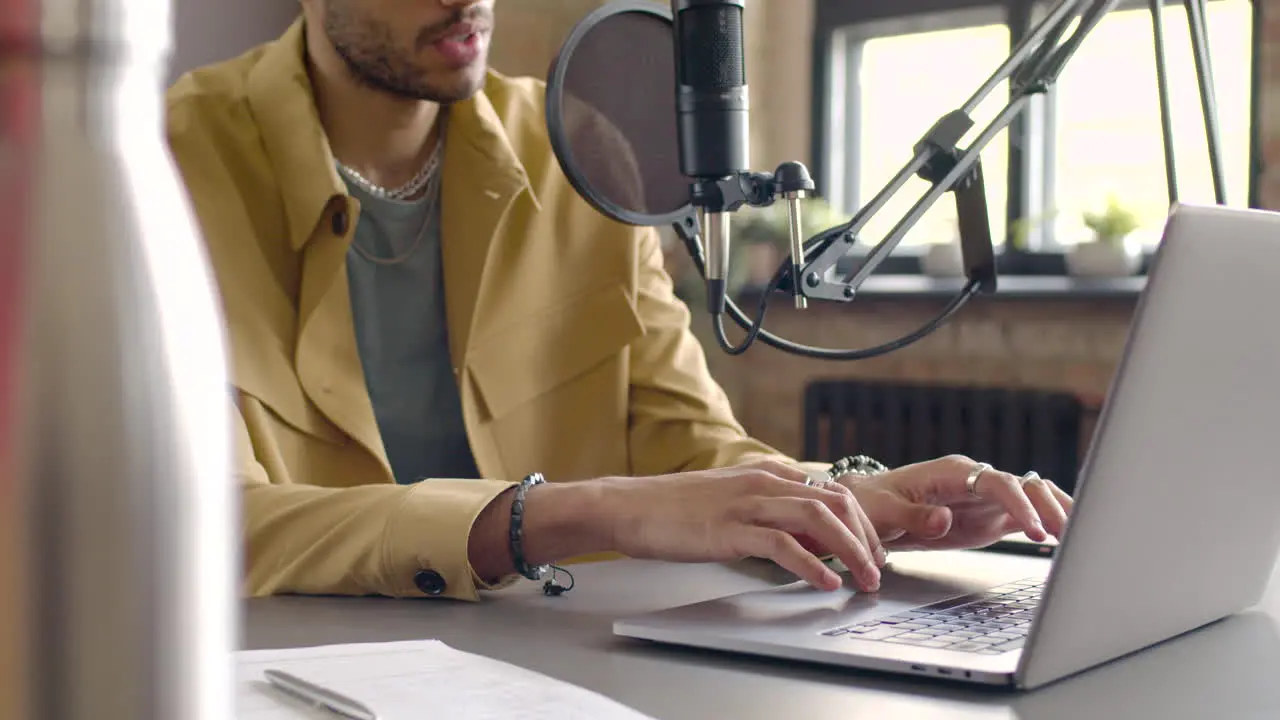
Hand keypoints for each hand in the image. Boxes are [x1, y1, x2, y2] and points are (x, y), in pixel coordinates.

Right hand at [598, 460, 884, 591]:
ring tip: (863, 578)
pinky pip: (782, 544)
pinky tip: (825, 582)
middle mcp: (763, 481)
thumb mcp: (732, 501)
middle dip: (865, 538)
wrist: (628, 507)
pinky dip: (812, 565)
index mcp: (766, 473)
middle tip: (876, 570)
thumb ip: (770, 512)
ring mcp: (746, 503)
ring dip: (850, 550)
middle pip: (835, 502)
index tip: (871, 550)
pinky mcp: (729, 529)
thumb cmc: (674, 509)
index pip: (831, 491)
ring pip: (818, 519)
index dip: (860, 522)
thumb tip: (807, 539)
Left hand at [843, 455, 1072, 551]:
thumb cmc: (875, 504)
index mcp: (952, 472)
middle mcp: (976, 480)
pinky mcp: (990, 517)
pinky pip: (1027, 516)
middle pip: (1025, 486)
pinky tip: (1067, 539)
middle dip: (1050, 507)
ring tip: (1079, 538)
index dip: (1020, 504)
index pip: (997, 482)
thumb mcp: (886, 510)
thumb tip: (944, 519)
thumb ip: (915, 516)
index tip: (1036, 529)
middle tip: (1071, 535)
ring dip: (1057, 513)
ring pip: (1034, 498)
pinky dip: (1048, 525)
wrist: (871, 509)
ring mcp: (987, 498)